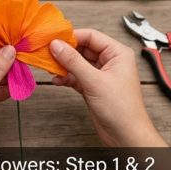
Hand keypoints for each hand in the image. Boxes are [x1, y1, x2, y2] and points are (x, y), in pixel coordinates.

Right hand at [50, 29, 166, 148]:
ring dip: (63, 66)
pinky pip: (75, 76)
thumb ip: (73, 62)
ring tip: (49, 68)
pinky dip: (65, 78)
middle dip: (64, 52)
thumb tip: (56, 45)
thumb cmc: (121, 107)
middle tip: (46, 53)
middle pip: (82, 49)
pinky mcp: (92, 87)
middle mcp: (110, 61)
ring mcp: (100, 74)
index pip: (91, 36)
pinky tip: (56, 80)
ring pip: (77, 63)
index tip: (52, 40)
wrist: (125, 133)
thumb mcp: (94, 81)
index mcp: (118, 53)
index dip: (71, 37)